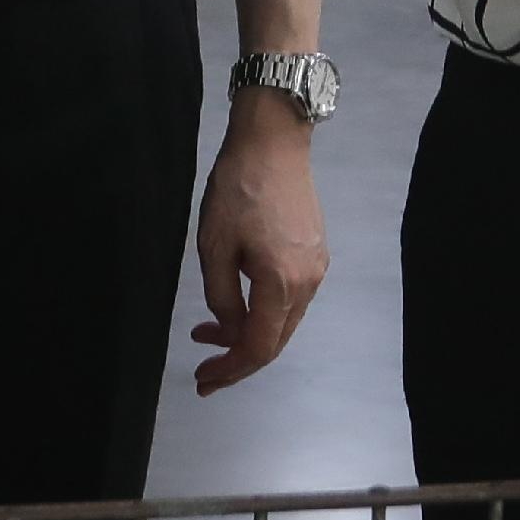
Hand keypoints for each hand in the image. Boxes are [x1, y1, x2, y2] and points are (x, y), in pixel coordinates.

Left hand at [189, 107, 328, 394]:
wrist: (273, 140)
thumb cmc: (237, 188)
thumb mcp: (214, 246)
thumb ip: (221, 297)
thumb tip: (229, 327)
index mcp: (283, 283)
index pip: (259, 347)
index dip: (231, 370)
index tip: (203, 379)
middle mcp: (308, 282)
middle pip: (276, 340)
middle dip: (238, 358)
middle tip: (203, 364)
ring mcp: (316, 267)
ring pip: (283, 320)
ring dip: (249, 332)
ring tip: (208, 331)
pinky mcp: (315, 251)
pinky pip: (290, 298)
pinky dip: (263, 310)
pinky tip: (238, 302)